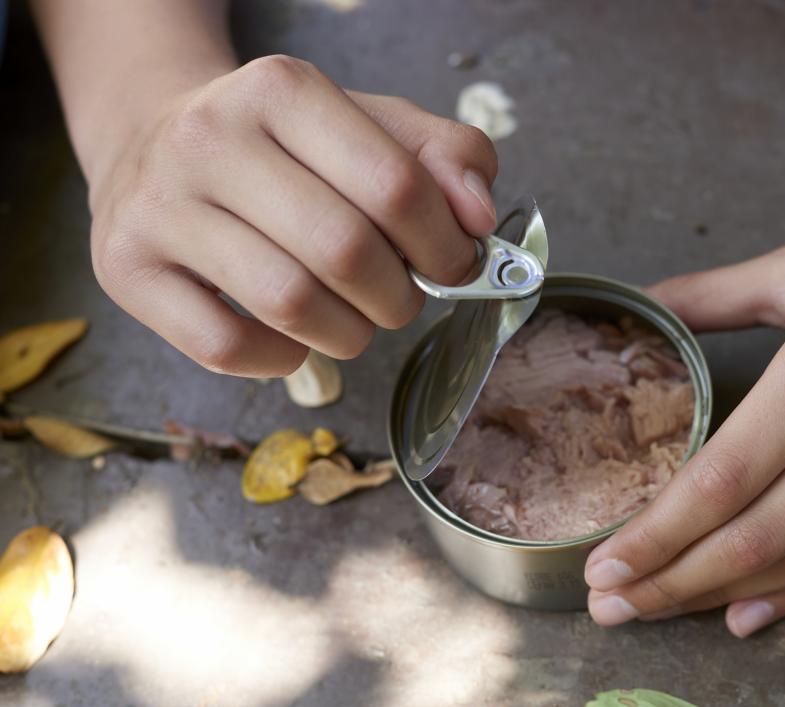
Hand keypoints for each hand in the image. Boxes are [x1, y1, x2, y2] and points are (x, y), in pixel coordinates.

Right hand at [87, 55, 497, 376]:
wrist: (155, 140)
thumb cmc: (285, 148)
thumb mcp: (371, 126)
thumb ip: (448, 158)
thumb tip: (479, 220)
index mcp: (281, 90)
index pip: (396, 186)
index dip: (445, 245)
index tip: (454, 266)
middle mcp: (209, 137)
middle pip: (346, 252)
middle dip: (399, 297)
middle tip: (399, 298)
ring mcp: (160, 205)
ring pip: (291, 305)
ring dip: (350, 334)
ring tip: (353, 319)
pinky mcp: (126, 268)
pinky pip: (228, 347)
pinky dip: (282, 358)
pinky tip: (291, 336)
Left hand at [584, 158, 784, 636]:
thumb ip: (714, 295)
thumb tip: (646, 303)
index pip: (722, 479)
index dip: (657, 534)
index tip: (602, 564)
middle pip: (755, 537)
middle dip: (671, 582)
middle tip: (611, 608)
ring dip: (725, 595)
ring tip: (661, 612)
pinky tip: (749, 613)